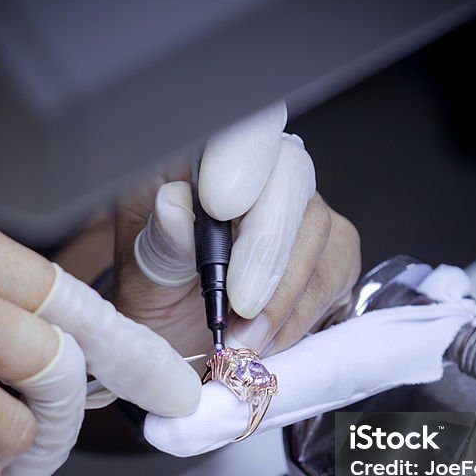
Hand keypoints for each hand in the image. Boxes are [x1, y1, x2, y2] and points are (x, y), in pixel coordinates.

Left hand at [112, 102, 361, 357]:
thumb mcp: (140, 280)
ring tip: (243, 339)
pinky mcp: (330, 248)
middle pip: (289, 174)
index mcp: (195, 162)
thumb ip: (159, 245)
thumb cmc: (158, 303)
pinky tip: (268, 338)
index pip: (235, 130)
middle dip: (266, 248)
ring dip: (281, 296)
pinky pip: (334, 269)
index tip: (220, 206)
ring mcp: (298, 208)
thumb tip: (173, 206)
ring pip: (317, 227)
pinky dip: (301, 314)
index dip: (240, 158)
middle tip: (239, 305)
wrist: (183, 345)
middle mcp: (257, 173)